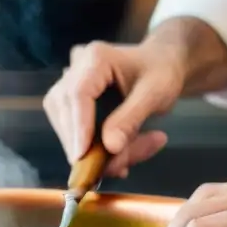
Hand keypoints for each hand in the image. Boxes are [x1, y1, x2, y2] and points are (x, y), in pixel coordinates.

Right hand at [42, 39, 181, 177]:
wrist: (159, 65)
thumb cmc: (161, 72)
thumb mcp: (155, 94)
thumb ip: (132, 119)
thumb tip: (111, 148)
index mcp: (96, 59)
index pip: (78, 94)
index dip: (79, 127)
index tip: (83, 156)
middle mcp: (75, 69)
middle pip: (66, 112)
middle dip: (88, 146)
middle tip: (121, 168)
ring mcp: (68, 86)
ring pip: (65, 125)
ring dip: (91, 151)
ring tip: (126, 162)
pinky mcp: (69, 104)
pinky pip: (72, 131)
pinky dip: (93, 149)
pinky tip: (119, 157)